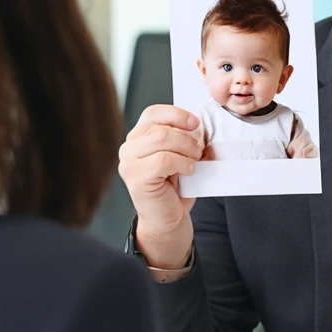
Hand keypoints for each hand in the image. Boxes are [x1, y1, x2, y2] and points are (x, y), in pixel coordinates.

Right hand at [118, 105, 203, 266]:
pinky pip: (163, 160)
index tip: (196, 123)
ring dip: (186, 149)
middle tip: (198, 150)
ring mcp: (129, 162)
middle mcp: (129, 147)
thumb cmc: (175, 187)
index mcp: (139, 137)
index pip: (153, 112)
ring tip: (193, 160)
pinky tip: (187, 171)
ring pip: (161, 139)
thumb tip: (202, 126)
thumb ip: (186, 138)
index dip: (177, 114)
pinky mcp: (135, 177)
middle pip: (160, 127)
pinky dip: (182, 163)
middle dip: (187, 137)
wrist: (168, 218)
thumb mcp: (182, 155)